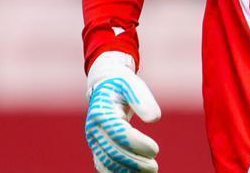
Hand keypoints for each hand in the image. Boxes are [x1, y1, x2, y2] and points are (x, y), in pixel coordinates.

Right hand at [85, 51, 161, 171]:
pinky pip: (105, 166)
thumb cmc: (121, 85)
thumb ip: (142, 100)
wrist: (105, 87)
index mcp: (102, 113)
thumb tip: (154, 119)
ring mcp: (93, 141)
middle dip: (135, 163)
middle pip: (113, 153)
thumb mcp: (133, 84)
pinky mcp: (97, 148)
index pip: (119, 134)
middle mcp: (93, 130)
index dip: (137, 144)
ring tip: (150, 172)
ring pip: (107, 164)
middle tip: (154, 167)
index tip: (155, 150)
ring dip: (128, 171)